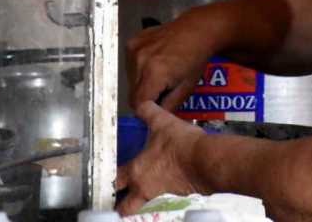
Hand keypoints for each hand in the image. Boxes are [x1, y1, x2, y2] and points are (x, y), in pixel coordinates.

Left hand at [115, 101, 206, 215]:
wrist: (205, 160)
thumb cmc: (180, 143)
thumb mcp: (162, 121)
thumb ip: (148, 112)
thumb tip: (141, 105)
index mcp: (136, 171)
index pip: (114, 181)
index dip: (108, 180)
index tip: (105, 179)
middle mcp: (145, 187)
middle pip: (125, 206)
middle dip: (120, 204)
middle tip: (118, 199)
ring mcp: (162, 194)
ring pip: (144, 204)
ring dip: (140, 201)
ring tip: (143, 192)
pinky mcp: (178, 194)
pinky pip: (165, 197)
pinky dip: (163, 192)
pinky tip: (168, 181)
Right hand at [125, 7, 226, 110]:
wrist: (197, 30)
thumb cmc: (196, 60)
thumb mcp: (185, 89)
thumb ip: (167, 107)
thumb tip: (154, 118)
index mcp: (154, 73)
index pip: (137, 103)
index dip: (146, 110)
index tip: (155, 109)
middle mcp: (139, 60)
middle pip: (133, 92)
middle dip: (145, 97)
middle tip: (161, 92)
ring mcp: (134, 49)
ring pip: (130, 79)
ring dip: (141, 83)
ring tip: (159, 76)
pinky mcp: (132, 42)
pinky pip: (130, 64)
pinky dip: (139, 69)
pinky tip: (154, 63)